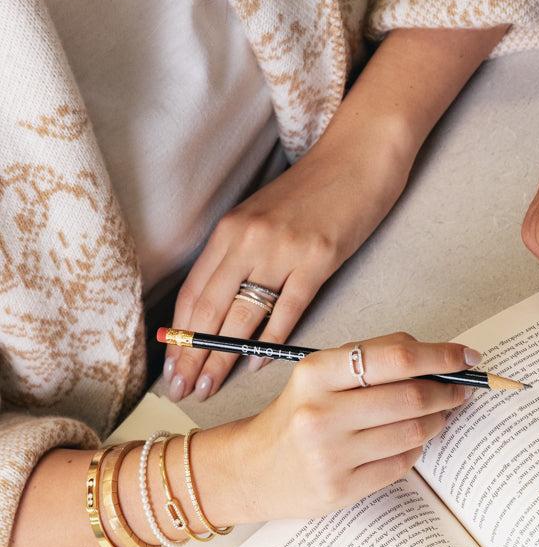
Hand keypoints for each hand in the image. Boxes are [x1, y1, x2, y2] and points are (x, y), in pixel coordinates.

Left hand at [164, 124, 412, 401]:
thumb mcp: (265, 216)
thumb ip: (243, 255)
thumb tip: (222, 304)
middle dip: (190, 355)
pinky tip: (255, 365)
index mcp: (230, 229)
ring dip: (220, 358)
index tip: (171, 367)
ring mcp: (283, 250)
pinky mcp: (319, 259)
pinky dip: (268, 342)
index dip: (178, 334)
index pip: (192, 292)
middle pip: (208, 309)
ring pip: (241, 316)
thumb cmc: (315, 189)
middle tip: (180, 390)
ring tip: (208, 389)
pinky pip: (287, 310)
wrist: (359, 156)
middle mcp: (248, 239)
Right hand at [222, 334, 481, 521]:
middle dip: (447, 391)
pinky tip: (411, 441)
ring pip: (412, 432)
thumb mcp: (319, 376)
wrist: (251, 469)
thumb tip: (437, 356)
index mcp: (316, 373)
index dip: (441, 355)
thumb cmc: (296, 415)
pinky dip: (416, 449)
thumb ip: (371, 360)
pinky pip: (401, 464)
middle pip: (411, 396)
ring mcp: (331, 455)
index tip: (467, 357)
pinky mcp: (341, 489)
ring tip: (439, 414)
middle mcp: (321, 412)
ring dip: (438, 421)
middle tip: (461, 389)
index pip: (396, 357)